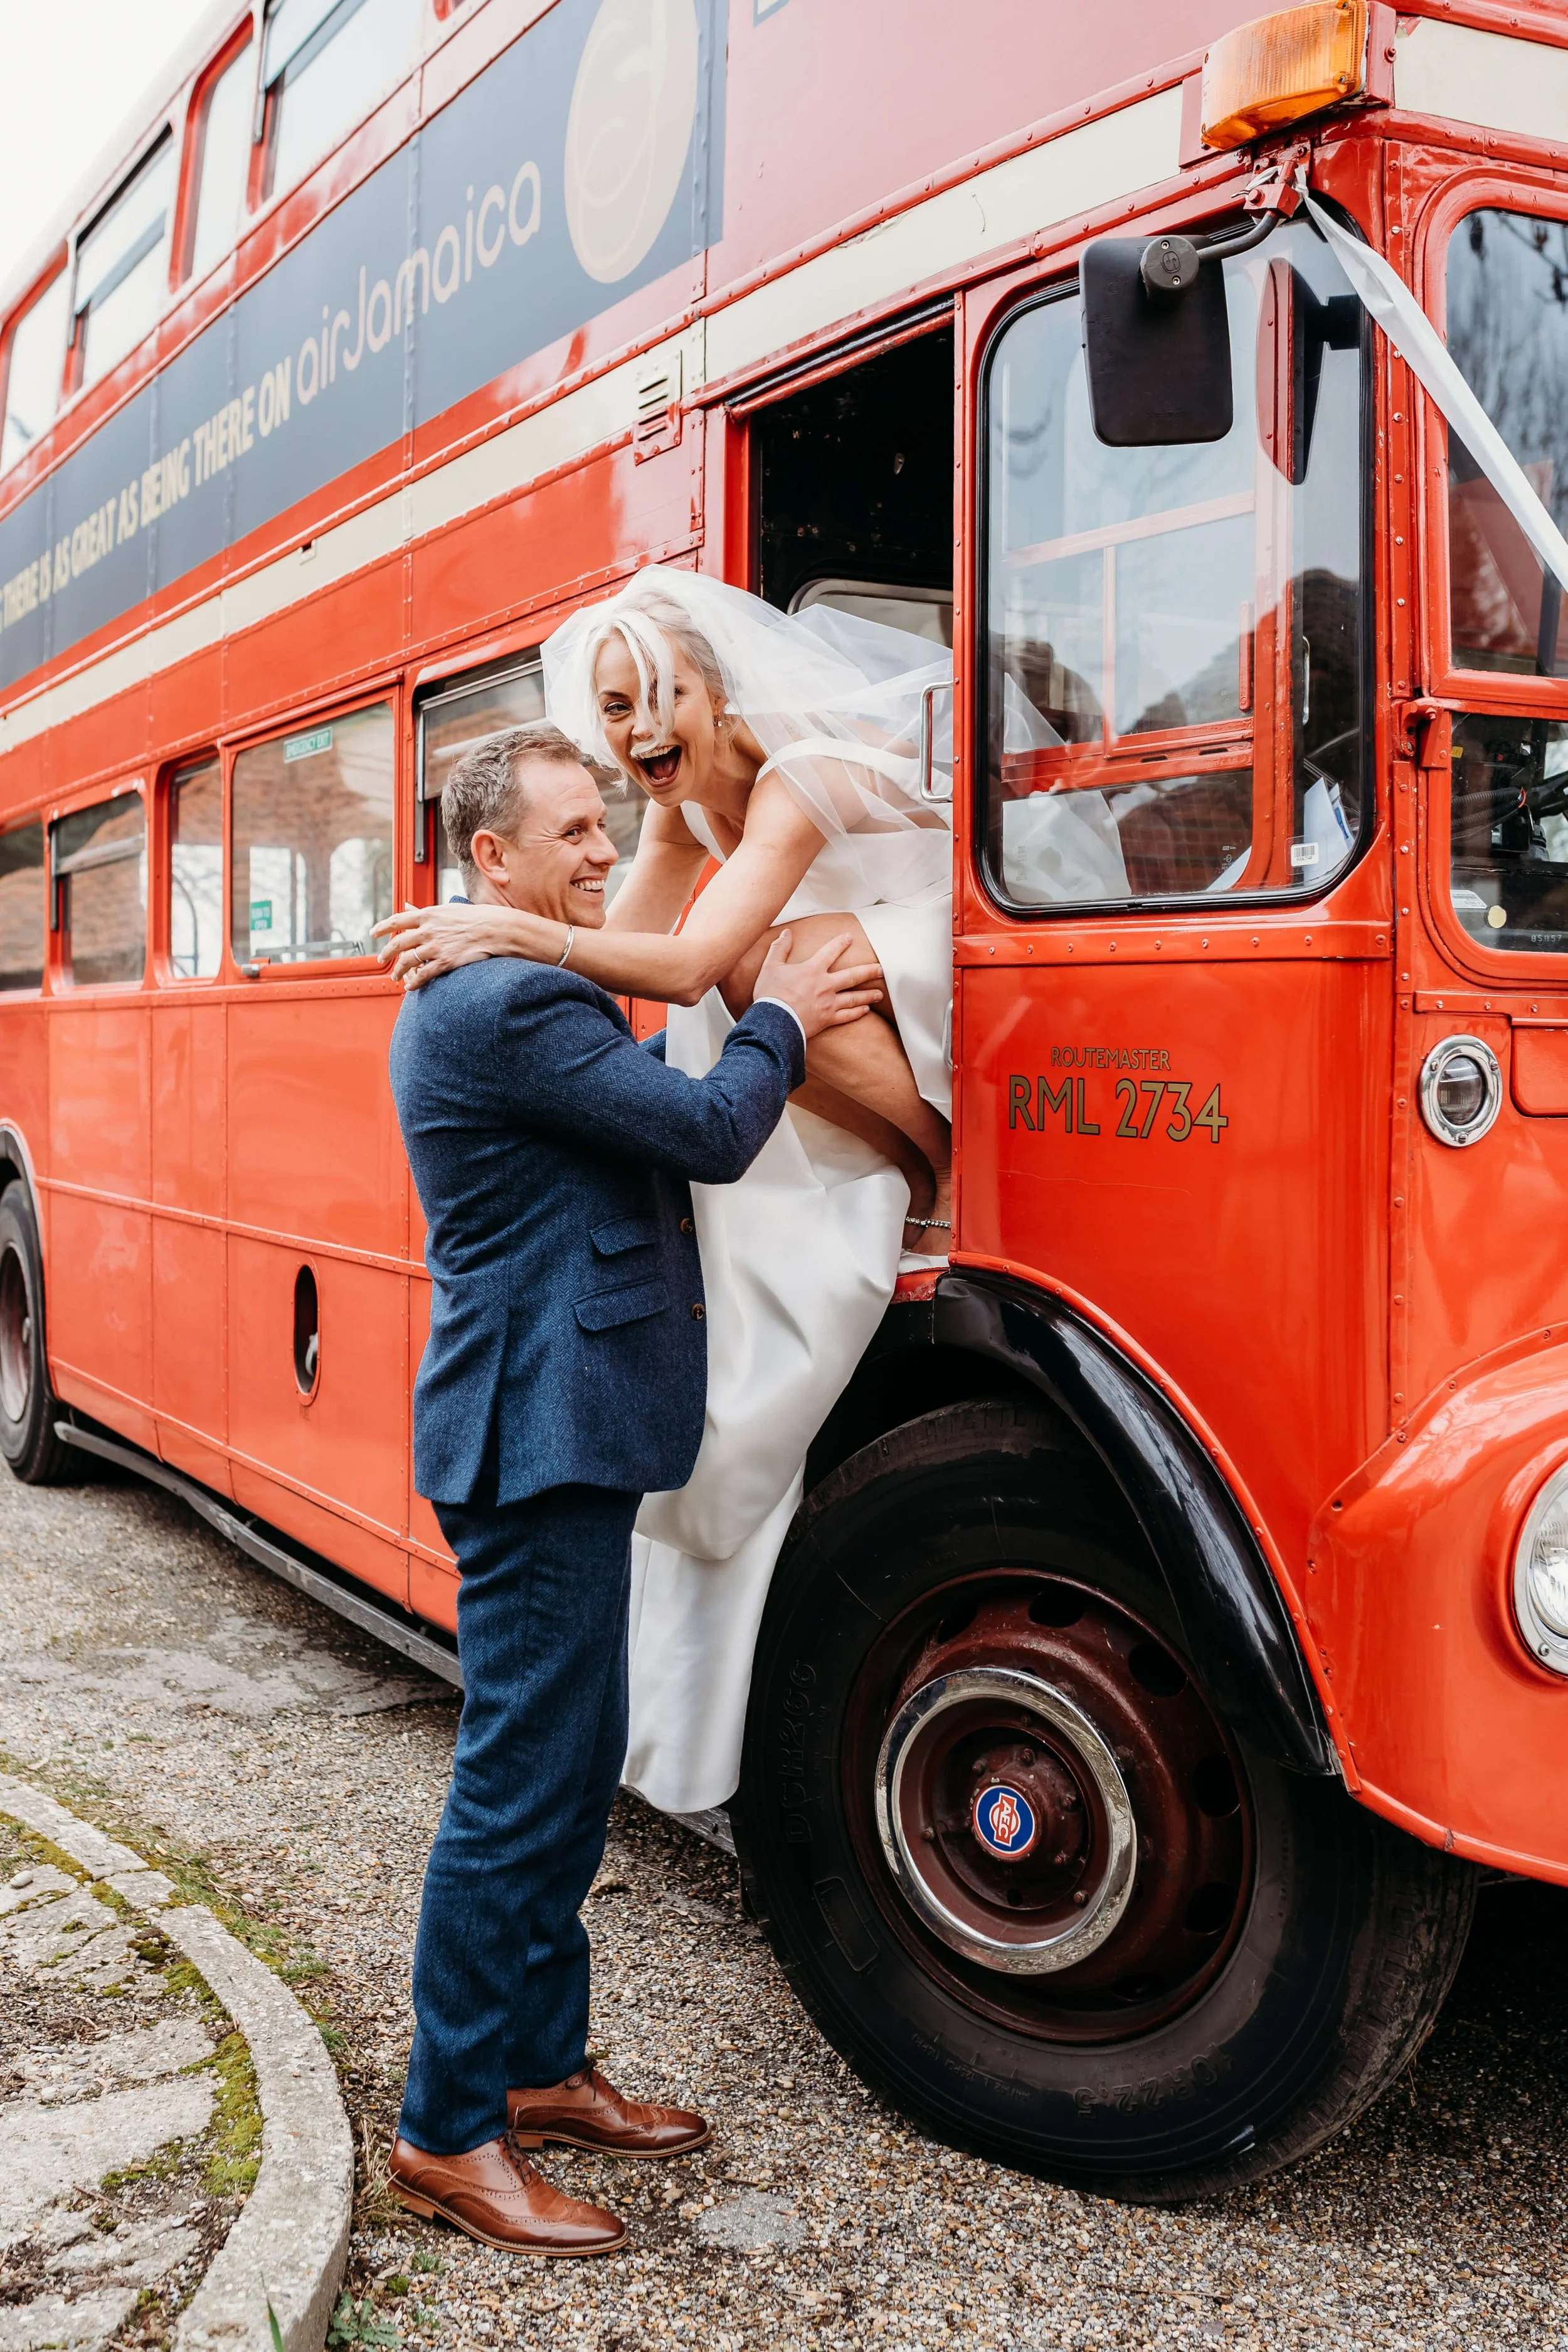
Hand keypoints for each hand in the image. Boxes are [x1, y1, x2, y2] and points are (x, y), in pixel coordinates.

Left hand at [372, 902, 532, 988]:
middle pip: (397, 944)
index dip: (381, 927)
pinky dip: (414, 983)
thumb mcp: (446, 909)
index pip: (396, 921)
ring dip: (398, 971)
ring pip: (407, 961)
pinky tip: (410, 987)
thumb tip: (407, 905)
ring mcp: (435, 947)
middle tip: (381, 960)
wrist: (493, 929)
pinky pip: (423, 975)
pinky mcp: (444, 962)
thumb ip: (423, 911)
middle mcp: (427, 931)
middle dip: (386, 954)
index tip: (373, 933)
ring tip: (395, 977)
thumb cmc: (473, 917)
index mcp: (427, 915)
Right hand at [754, 929, 882, 1042]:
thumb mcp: (770, 966)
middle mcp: (825, 985)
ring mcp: (828, 1003)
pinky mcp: (827, 1020)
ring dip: (868, 994)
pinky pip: (847, 1016)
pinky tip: (865, 1010)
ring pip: (854, 997)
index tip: (850, 938)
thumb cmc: (771, 995)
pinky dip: (857, 1013)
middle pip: (852, 976)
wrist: (773, 1021)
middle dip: (868, 971)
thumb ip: (780, 948)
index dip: (841, 943)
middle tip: (880, 969)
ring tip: (879, 993)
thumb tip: (786, 933)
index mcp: (812, 970)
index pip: (830, 952)